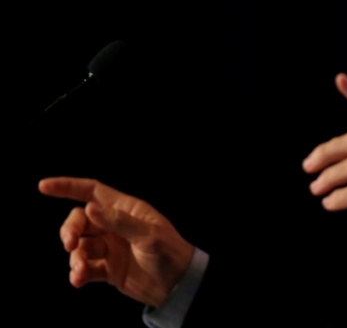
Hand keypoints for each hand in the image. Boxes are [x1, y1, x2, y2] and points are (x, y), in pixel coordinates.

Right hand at [38, 177, 193, 307]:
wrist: (177, 285)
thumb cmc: (169, 253)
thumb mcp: (148, 235)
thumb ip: (119, 222)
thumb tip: (90, 208)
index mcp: (126, 209)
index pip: (92, 191)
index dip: (68, 187)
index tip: (43, 186)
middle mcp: (114, 225)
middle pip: (80, 220)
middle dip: (69, 230)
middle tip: (69, 244)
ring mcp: (110, 246)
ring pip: (79, 246)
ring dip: (75, 257)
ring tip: (81, 270)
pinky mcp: (107, 268)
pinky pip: (84, 267)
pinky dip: (77, 273)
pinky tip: (79, 280)